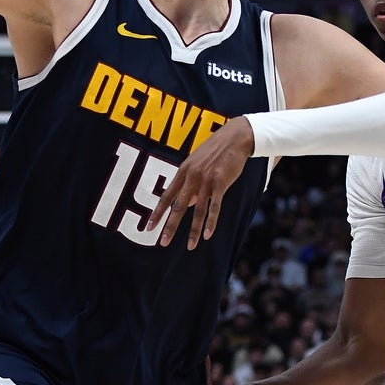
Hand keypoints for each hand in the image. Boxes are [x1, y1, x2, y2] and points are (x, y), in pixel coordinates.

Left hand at [147, 116, 254, 249]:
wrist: (235, 138)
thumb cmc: (216, 151)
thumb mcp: (197, 164)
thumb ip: (190, 183)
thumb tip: (187, 203)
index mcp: (183, 172)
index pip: (166, 196)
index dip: (157, 213)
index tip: (149, 228)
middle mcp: (191, 177)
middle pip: (177, 206)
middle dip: (170, 226)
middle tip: (163, 242)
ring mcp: (205, 180)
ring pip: (197, 210)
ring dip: (193, 230)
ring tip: (191, 246)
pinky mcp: (220, 183)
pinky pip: (214, 206)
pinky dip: (211, 222)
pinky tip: (208, 235)